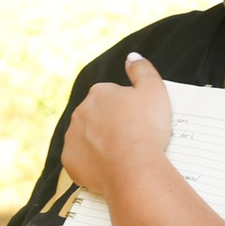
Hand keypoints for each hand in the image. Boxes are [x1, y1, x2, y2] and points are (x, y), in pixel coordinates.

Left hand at [61, 52, 175, 198]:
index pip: (112, 98)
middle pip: (97, 117)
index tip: (139, 123)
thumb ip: (142, 69)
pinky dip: (92, 164)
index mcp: (99, 93)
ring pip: (86, 138)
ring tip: (121, 156)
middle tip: (131, 140)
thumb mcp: (154, 90)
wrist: (135, 169)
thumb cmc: (146, 128)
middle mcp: (80, 112)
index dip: (128, 111)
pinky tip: (109, 168)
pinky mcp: (70, 161)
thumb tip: (131, 57)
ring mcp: (72, 137)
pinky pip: (81, 160)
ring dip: (99, 144)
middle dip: (110, 126)